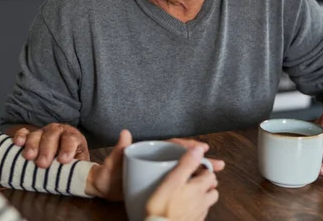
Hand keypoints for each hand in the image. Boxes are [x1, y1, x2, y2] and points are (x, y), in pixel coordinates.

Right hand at [12, 123, 88, 167]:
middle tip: (42, 164)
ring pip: (37, 134)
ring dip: (32, 145)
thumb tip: (91, 179)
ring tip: (29, 157)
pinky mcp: (29, 135)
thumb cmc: (70, 164)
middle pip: (52, 136)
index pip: (71, 139)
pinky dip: (21, 136)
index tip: (63, 160)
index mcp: (73, 137)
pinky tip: (18, 143)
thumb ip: (85, 170)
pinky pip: (24, 132)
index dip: (67, 148)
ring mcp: (43, 132)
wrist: (60, 157)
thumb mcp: (80, 165)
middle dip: (47, 150)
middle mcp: (58, 131)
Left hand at [86, 133, 224, 200]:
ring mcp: (159, 171)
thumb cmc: (109, 172)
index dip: (187, 146)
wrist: (103, 188)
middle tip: (218, 163)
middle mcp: (157, 159)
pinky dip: (190, 183)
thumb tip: (125, 133)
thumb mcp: (115, 160)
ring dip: (199, 171)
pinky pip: (178, 181)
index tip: (202, 148)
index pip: (172, 145)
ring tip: (216, 174)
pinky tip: (202, 188)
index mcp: (150, 151)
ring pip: (183, 169)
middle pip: (183, 157)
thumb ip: (120, 148)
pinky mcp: (160, 183)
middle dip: (201, 159)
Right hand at [146, 146, 218, 220]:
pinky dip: (196, 209)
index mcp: (199, 188)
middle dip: (207, 183)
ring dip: (203, 196)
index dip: (204, 168)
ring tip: (190, 194)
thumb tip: (199, 150)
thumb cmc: (163, 207)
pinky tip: (185, 208)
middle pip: (213, 189)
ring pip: (208, 202)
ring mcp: (199, 214)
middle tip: (194, 179)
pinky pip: (200, 214)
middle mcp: (203, 202)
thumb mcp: (172, 180)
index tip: (195, 166)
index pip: (210, 174)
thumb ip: (186, 164)